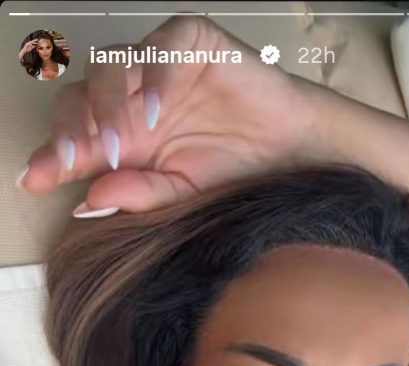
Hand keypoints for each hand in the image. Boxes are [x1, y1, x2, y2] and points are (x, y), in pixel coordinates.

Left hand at [19, 14, 326, 212]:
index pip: (74, 138)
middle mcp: (132, 99)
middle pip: (79, 96)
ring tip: (117, 145)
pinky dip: (153, 77)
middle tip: (72, 161)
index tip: (35, 179)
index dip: (52, 156)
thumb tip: (88, 201)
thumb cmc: (239, 175)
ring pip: (109, 66)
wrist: (294, 156)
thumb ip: (138, 194)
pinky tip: (153, 112)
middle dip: (69, 130)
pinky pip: (162, 46)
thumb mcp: (182, 197)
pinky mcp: (191, 42)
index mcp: (124, 138)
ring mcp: (159, 68)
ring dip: (106, 106)